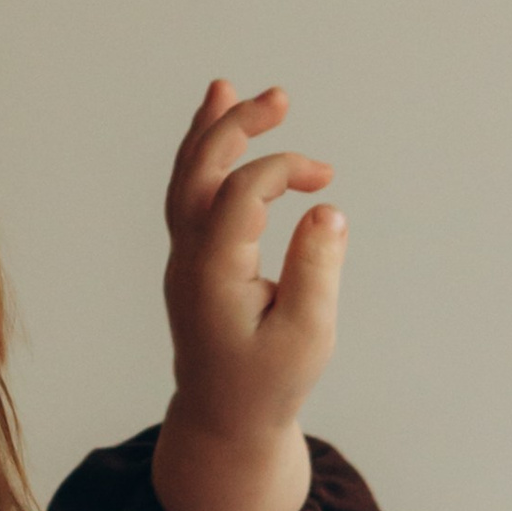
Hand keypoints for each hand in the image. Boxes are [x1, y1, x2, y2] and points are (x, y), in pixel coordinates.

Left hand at [152, 79, 344, 510]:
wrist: (223, 421)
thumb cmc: (269, 384)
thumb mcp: (306, 337)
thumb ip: (316, 271)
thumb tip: (326, 210)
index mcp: (213, 275)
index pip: (239, 196)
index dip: (282, 172)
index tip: (326, 179)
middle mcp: (189, 259)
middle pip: (199, 174)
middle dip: (234, 128)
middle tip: (278, 95)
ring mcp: (184, 258)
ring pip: (186, 181)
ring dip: (209, 133)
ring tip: (228, 89)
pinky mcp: (193, 261)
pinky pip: (191, 197)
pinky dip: (206, 160)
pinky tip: (224, 134)